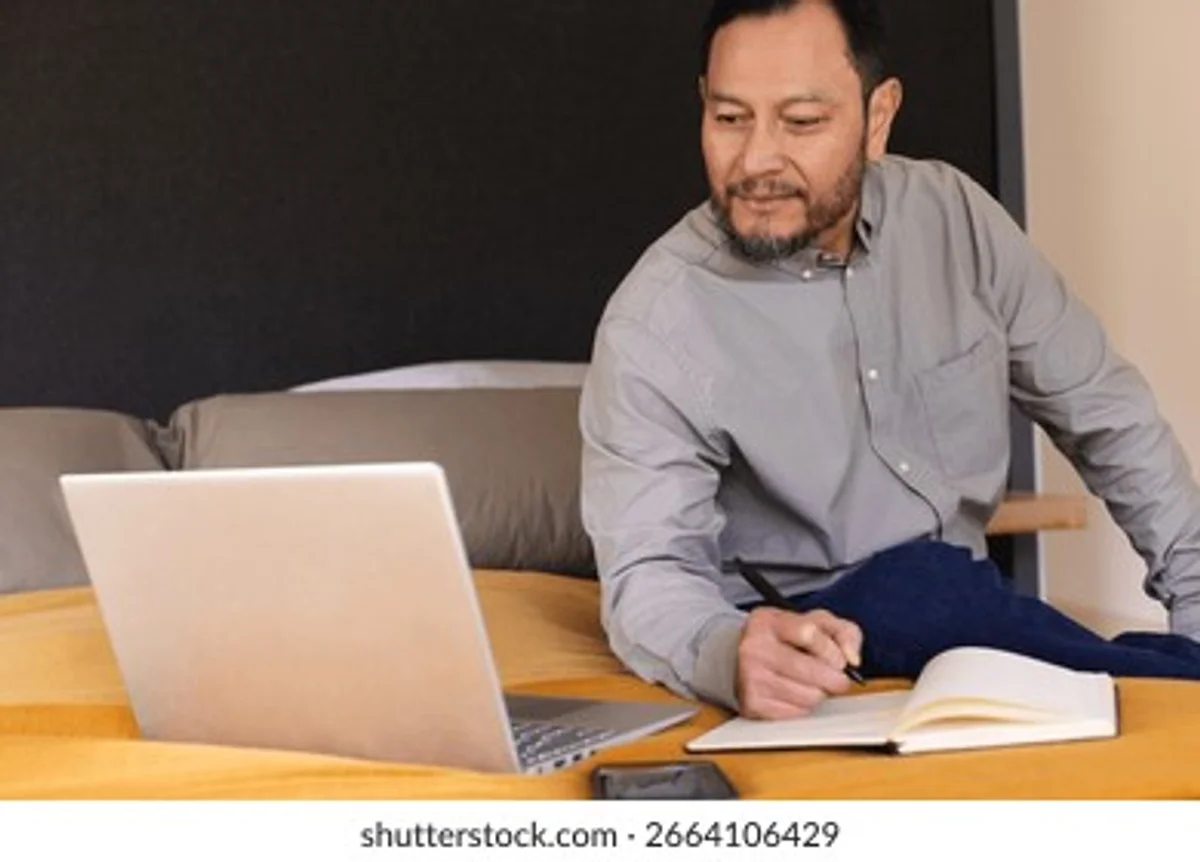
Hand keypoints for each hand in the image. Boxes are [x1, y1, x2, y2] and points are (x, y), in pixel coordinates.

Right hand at [736, 607, 863, 719]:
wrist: (740, 660)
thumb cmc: (784, 640)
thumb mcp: (812, 622)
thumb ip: (842, 632)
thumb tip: (853, 659)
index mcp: (768, 621)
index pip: (809, 633)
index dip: (832, 650)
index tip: (840, 660)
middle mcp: (754, 648)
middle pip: (812, 671)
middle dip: (834, 679)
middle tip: (836, 678)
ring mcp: (751, 677)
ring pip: (809, 696)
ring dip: (819, 693)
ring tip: (812, 684)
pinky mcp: (753, 704)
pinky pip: (798, 713)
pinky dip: (804, 706)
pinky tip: (797, 694)